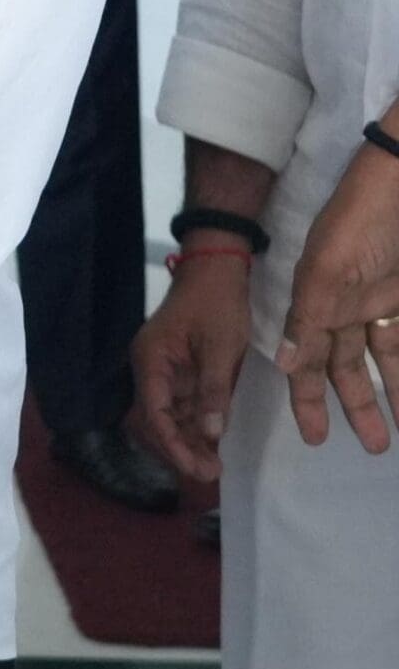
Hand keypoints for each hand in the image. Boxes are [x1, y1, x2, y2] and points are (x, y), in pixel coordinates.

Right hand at [134, 252, 251, 481]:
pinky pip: (181, 404)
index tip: (197, 468)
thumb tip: (211, 434)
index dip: (172, 443)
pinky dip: (194, 425)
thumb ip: (213, 390)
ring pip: (168, 415)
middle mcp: (150, 368)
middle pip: (155, 418)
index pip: (153, 411)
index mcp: (151, 360)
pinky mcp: (179, 370)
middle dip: (178, 448)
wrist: (218, 269)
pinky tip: (212, 443)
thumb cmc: (217, 303)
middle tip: (209, 474)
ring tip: (213, 467)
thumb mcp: (220, 347)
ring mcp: (163, 369)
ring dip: (187, 441)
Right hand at [275, 141, 398, 452]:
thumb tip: (281, 363)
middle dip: (355, 405)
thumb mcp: (329, 267)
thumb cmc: (362, 220)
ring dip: (390, 393)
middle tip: (372, 447)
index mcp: (316, 298)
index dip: (307, 396)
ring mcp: (378, 300)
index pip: (306, 357)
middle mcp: (344, 305)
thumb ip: (309, 314)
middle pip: (345, 364)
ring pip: (382, 359)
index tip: (314, 437)